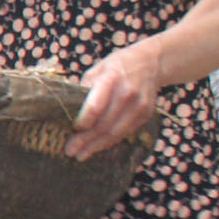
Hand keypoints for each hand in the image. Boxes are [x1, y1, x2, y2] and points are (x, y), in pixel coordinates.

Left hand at [68, 40, 165, 157]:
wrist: (151, 63)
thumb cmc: (117, 67)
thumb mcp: (97, 70)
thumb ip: (84, 90)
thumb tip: (67, 110)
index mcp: (111, 79)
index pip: (95, 106)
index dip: (83, 122)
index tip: (72, 130)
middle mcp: (127, 94)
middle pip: (104, 123)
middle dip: (86, 140)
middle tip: (70, 151)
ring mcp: (139, 106)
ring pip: (116, 132)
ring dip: (97, 146)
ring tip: (81, 155)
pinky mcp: (146, 115)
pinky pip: (125, 132)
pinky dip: (110, 142)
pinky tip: (97, 147)